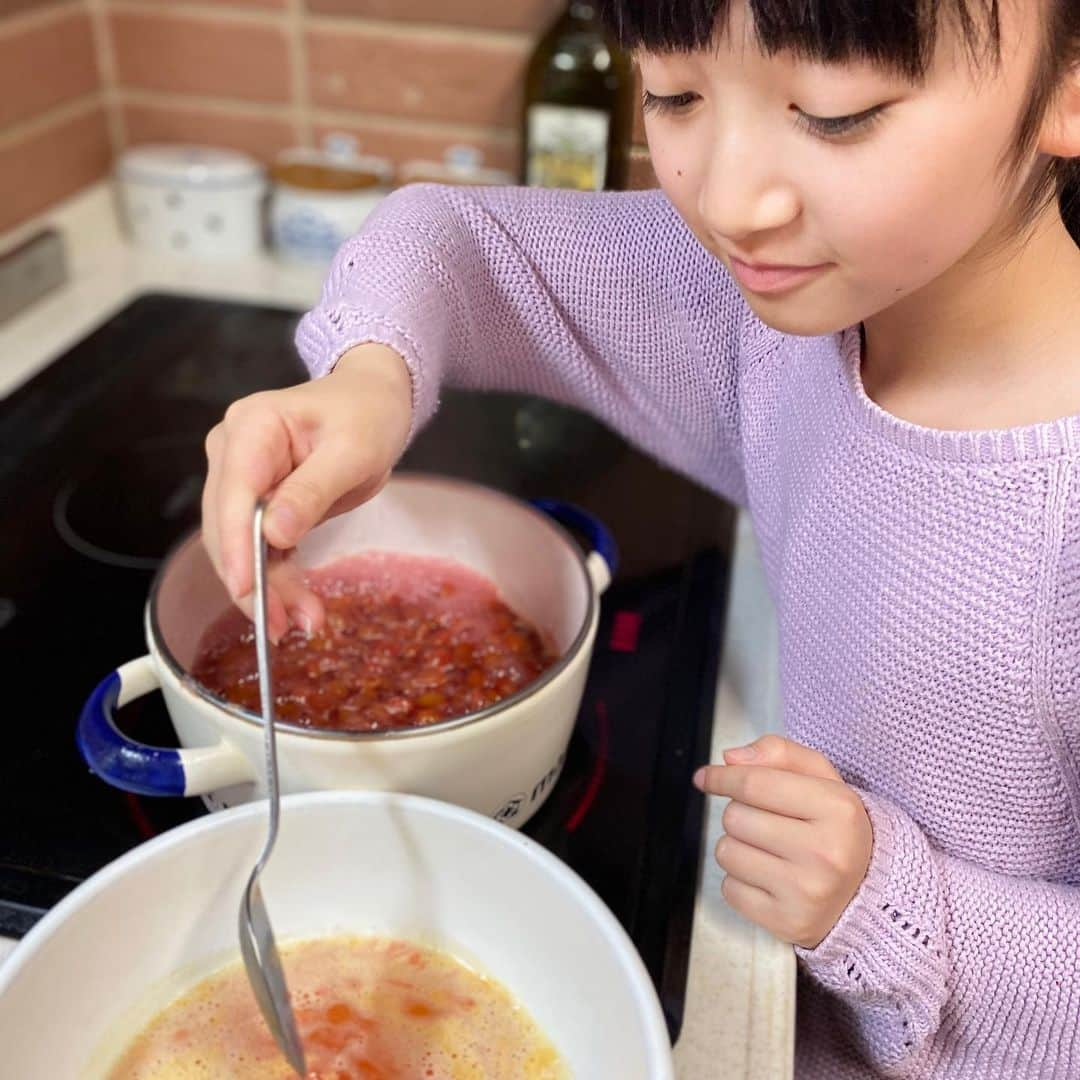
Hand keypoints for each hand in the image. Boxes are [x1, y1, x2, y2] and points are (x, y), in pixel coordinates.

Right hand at [201, 342, 411, 640]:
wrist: (374, 401)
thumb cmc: (367, 415)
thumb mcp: (353, 451)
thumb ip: (313, 490)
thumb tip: (275, 534)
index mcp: (253, 427)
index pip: (234, 493)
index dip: (237, 545)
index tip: (247, 589)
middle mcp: (234, 451)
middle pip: (228, 526)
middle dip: (253, 580)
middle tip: (282, 624)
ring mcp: (241, 477)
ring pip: (240, 544)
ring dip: (266, 588)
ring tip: (298, 623)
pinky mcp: (257, 501)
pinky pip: (260, 547)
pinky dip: (276, 579)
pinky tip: (295, 607)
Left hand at [693, 734, 872, 948]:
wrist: (868, 893)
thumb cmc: (835, 828)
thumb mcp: (823, 779)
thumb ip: (780, 754)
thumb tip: (730, 759)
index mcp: (837, 808)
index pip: (754, 783)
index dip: (722, 777)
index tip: (706, 777)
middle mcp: (825, 852)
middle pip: (735, 817)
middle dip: (740, 814)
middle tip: (767, 822)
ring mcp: (807, 892)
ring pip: (726, 853)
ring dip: (737, 846)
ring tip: (768, 850)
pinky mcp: (788, 923)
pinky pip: (729, 890)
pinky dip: (739, 881)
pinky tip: (768, 877)